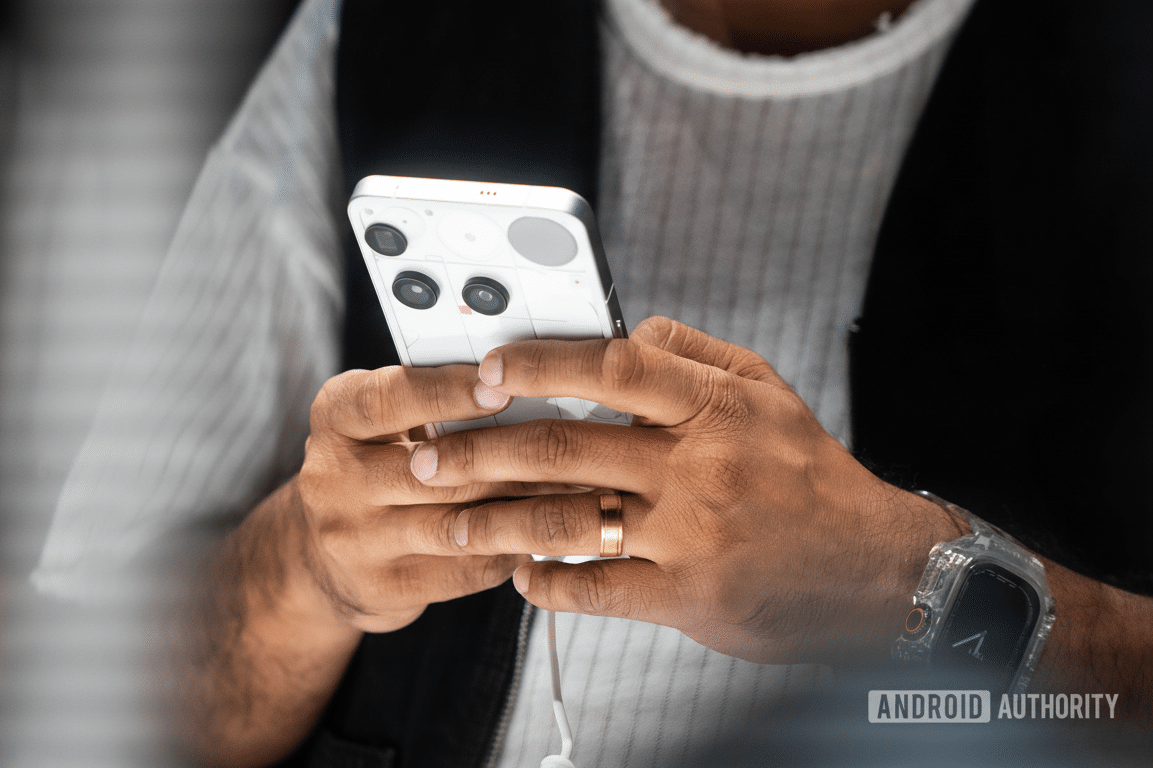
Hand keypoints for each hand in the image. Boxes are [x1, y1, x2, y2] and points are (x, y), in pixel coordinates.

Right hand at [289, 364, 563, 631]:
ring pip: (454, 523)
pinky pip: (462, 569)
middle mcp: (332, 477)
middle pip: (431, 468)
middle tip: (573, 447)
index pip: (389, 398)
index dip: (447, 392)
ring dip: (522, 508)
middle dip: (509, 457)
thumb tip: (528, 384)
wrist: (322, 558)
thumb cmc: (380, 465)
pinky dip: (509, 551)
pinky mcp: (381, 587)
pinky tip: (543, 535)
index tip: (503, 387)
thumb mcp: (388, 421)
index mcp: (336, 416)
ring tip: (575, 493)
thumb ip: (437, 400)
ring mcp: (352, 539)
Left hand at [409, 317, 960, 665]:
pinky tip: (518, 575)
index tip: (484, 369)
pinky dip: (547, 583)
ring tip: (449, 518)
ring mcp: (689, 534)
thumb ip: (693, 352)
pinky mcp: (687, 597)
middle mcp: (697, 466)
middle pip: (565, 445)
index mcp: (713, 406)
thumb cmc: (809, 475)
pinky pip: (596, 588)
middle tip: (427, 455)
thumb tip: (626, 327)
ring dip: (495, 520)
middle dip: (479, 450)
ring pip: (566, 520)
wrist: (874, 569)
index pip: (611, 365)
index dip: (539, 362)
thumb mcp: (767, 391)